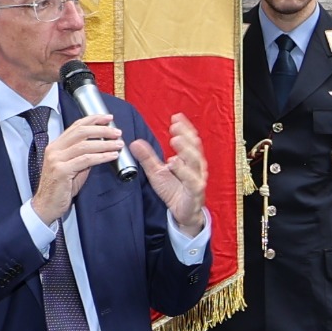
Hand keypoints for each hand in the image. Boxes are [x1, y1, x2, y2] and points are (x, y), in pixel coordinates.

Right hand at [32, 113, 125, 226]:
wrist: (46, 205)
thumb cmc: (61, 188)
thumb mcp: (73, 167)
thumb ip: (84, 156)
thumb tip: (101, 146)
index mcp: (56, 145)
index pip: (76, 126)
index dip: (93, 120)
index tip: (108, 118)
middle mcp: (54, 149)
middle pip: (81, 132)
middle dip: (102, 130)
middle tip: (117, 132)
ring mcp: (56, 159)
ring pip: (84, 145)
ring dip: (105, 144)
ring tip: (118, 144)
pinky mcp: (61, 171)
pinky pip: (85, 160)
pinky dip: (101, 156)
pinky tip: (111, 156)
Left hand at [131, 112, 210, 232]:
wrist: (183, 213)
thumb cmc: (174, 190)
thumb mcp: (157, 172)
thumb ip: (147, 157)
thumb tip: (134, 142)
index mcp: (190, 159)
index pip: (190, 140)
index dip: (185, 128)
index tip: (176, 117)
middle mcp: (197, 166)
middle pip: (194, 147)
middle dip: (185, 135)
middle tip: (175, 126)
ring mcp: (197, 178)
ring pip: (195, 162)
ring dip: (185, 150)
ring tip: (175, 140)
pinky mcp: (195, 191)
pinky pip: (192, 180)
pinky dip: (184, 171)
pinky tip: (174, 163)